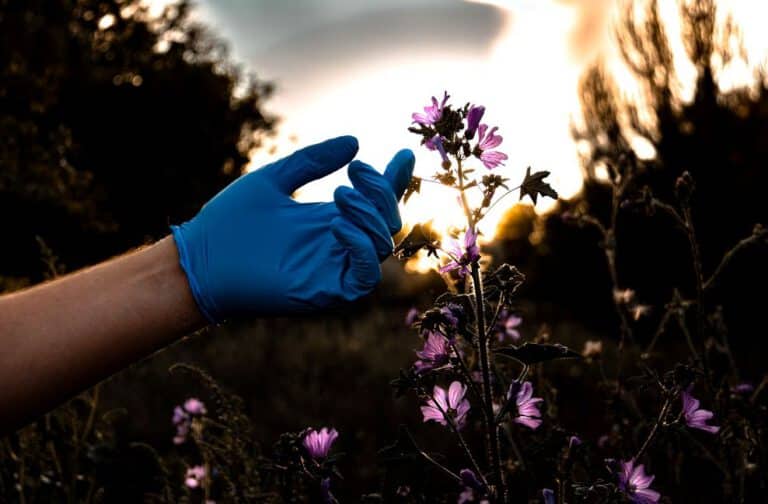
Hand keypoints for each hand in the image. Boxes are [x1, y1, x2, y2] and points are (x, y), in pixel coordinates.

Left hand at [171, 136, 414, 322]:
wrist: (200, 259)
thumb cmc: (229, 222)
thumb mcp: (274, 179)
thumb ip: (312, 161)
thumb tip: (354, 142)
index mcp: (328, 219)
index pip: (374, 202)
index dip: (394, 181)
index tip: (404, 155)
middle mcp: (337, 244)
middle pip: (386, 222)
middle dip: (381, 193)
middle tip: (355, 172)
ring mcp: (333, 268)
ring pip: (381, 245)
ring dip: (370, 215)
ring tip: (340, 195)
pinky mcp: (326, 292)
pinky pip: (364, 277)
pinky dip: (362, 249)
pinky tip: (337, 225)